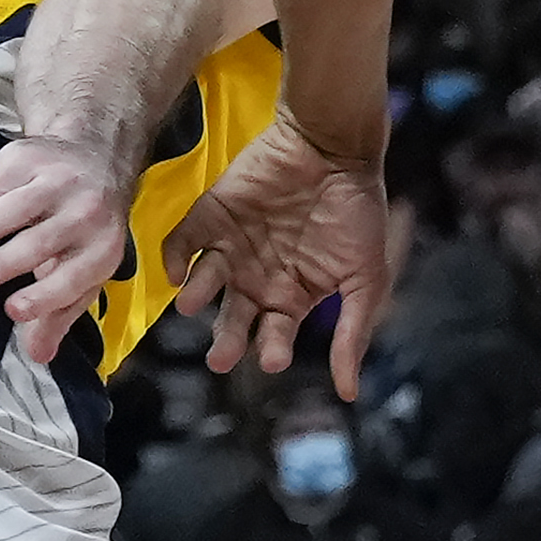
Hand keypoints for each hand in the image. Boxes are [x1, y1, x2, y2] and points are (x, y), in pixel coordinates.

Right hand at [0, 133, 132, 366]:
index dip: (44, 297)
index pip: (73, 278)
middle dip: (1, 264)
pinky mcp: (31, 158)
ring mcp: (59, 182)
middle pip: (40, 243)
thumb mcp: (81, 270)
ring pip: (16, 208)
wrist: (95, 155)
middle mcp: (87, 214)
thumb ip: (58, 313)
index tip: (12, 311)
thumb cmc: (82, 229)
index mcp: (101, 250)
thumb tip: (38, 355)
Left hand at [165, 117, 392, 393]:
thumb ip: (353, 332)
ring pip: (204, 286)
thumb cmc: (355, 211)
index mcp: (291, 296)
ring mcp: (229, 248)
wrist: (334, 147)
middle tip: (220, 357)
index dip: (270, 350)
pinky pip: (181, 245)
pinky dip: (174, 259)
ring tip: (193, 306)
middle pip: (231, 320)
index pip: (273, 336)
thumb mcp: (366, 276)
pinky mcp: (208, 217)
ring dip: (196, 299)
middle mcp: (255, 278)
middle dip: (225, 342)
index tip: (273, 358)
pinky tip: (179, 273)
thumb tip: (349, 393)